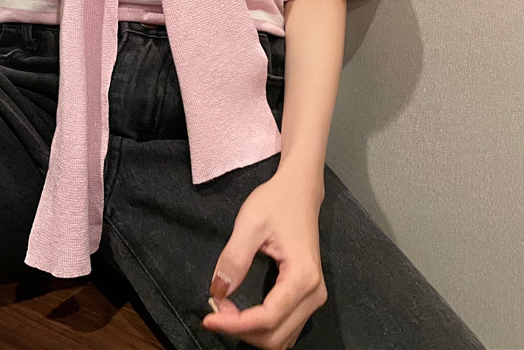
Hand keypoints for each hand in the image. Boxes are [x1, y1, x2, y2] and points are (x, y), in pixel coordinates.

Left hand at [202, 164, 326, 348]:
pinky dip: (262, 327)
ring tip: (226, 310)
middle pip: (275, 336)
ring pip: (281, 337)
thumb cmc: (277, 201)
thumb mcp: (250, 223)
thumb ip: (234, 258)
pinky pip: (285, 326)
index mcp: (303, 277)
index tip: (209, 317)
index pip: (267, 318)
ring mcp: (314, 296)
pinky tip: (242, 312)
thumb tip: (218, 291)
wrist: (299, 189)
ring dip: (251, 332)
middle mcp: (314, 293)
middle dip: (241, 329)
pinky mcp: (307, 295)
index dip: (235, 324)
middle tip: (215, 309)